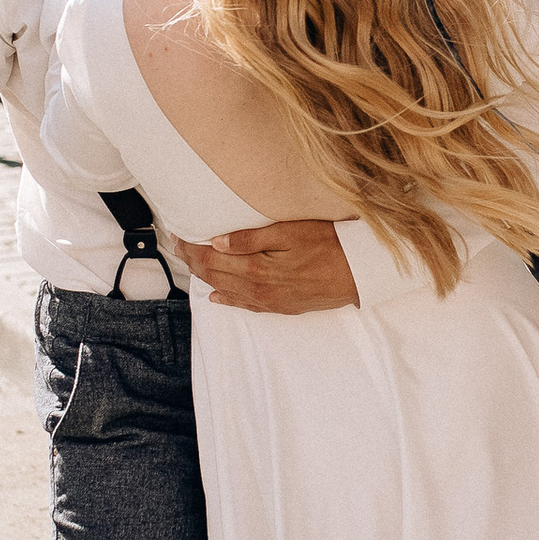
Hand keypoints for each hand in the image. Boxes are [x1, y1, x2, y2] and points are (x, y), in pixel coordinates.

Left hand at [176, 221, 359, 312]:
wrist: (360, 273)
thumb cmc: (330, 244)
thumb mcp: (290, 232)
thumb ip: (251, 239)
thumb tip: (217, 243)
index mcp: (258, 268)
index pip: (212, 259)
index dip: (192, 249)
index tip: (177, 237)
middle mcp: (260, 289)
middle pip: (216, 276)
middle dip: (193, 262)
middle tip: (178, 247)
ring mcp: (271, 301)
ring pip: (227, 291)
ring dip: (206, 278)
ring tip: (191, 265)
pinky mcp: (283, 307)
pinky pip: (247, 306)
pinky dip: (228, 300)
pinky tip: (217, 297)